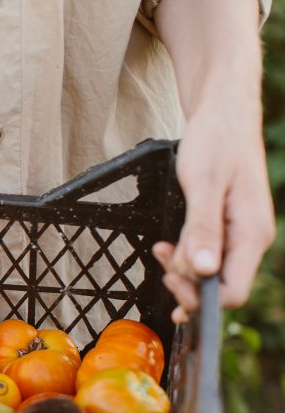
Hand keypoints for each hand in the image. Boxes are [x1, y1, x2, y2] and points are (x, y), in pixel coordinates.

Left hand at [152, 101, 274, 322]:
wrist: (223, 114)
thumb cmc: (215, 142)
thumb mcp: (203, 184)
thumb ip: (201, 228)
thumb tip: (201, 270)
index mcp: (252, 234)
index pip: (233, 292)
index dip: (199, 298)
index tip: (169, 281)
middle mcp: (251, 239)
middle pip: (220, 287)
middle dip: (186, 282)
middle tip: (161, 258)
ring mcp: (240, 235)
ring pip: (210, 273)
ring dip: (182, 269)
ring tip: (161, 248)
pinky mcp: (228, 228)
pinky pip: (207, 256)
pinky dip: (185, 256)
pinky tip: (168, 245)